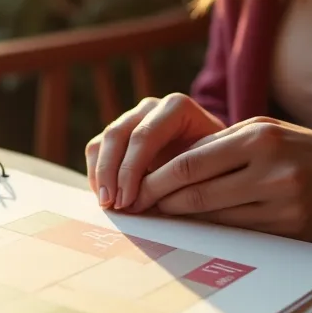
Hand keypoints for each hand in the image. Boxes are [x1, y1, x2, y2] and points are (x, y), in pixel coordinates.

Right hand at [85, 93, 225, 209]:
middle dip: (111, 173)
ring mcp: (132, 117)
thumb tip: (152, 202)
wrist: (214, 155)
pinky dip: (96, 174)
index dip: (131, 169)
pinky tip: (104, 197)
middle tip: (112, 205)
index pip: (144, 136)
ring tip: (106, 204)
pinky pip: (96, 149)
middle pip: (118, 135)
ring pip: (103, 141)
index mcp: (176, 108)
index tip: (128, 201)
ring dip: (100, 174)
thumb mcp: (209, 167)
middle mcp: (151, 107)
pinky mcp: (118, 132)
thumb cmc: (215, 163)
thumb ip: (182, 177)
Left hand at [127, 117, 311, 243]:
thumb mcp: (261, 132)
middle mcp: (270, 170)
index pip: (190, 163)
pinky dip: (210, 229)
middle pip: (196, 193)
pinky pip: (237, 232)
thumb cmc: (298, 149)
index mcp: (258, 138)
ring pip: (214, 216)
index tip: (134, 188)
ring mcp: (282, 202)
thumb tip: (165, 169)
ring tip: (159, 216)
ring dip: (182, 219)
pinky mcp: (290, 229)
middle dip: (161, 202)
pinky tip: (195, 227)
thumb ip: (216, 146)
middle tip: (137, 207)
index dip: (156, 180)